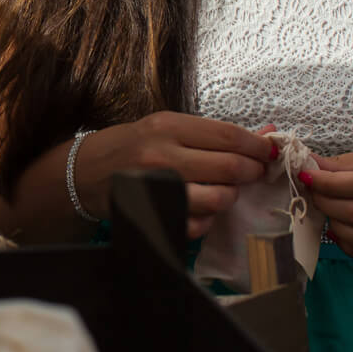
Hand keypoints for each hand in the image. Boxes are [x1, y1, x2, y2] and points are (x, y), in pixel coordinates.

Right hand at [78, 113, 275, 238]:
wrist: (85, 172)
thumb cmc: (131, 146)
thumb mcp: (166, 126)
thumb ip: (212, 133)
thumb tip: (266, 133)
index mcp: (167, 126)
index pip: (227, 135)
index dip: (256, 146)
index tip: (268, 151)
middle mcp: (162, 156)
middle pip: (229, 167)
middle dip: (250, 171)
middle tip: (252, 172)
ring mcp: (157, 189)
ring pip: (219, 198)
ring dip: (230, 196)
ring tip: (224, 189)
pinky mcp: (153, 216)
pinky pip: (198, 225)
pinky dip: (207, 219)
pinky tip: (200, 208)